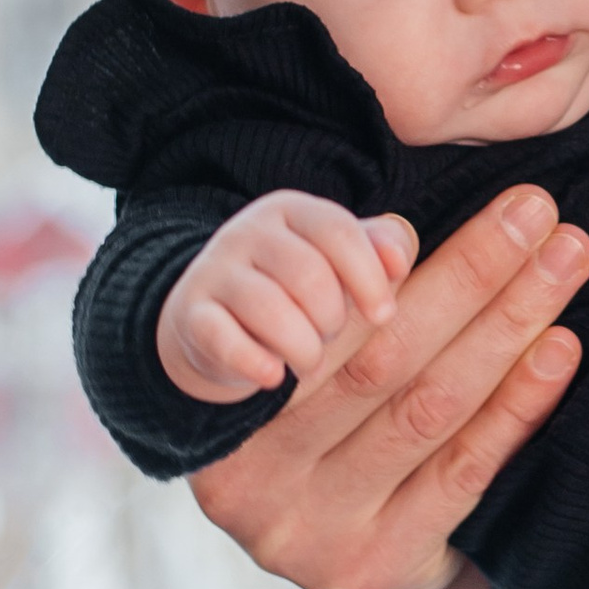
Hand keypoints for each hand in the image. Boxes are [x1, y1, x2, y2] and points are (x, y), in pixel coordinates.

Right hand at [157, 191, 417, 403]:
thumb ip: (381, 247)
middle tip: (327, 333)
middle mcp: (247, 231)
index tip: (383, 315)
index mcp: (292, 210)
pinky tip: (273, 377)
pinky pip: (223, 338)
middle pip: (308, 275)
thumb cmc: (299, 290)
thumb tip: (399, 259)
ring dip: (303, 347)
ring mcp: (213, 271)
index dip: (368, 277)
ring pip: (270, 309)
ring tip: (306, 358)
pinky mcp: (189, 314)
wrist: (217, 320)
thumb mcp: (342, 261)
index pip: (338, 231)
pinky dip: (255, 363)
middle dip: (331, 318)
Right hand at [189, 185, 588, 588]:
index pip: (341, 317)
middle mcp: (253, 477)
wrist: (337, 557)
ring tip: (566, 266)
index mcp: (227, 405)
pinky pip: (459, 473)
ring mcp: (308, 531)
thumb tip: (397, 241)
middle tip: (550, 222)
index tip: (512, 209)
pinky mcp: (366, 571)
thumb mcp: (316, 351)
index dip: (430, 260)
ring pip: (428, 409)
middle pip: (387, 358)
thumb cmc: (328, 424)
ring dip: (507, 329)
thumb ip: (345, 292)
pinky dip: (514, 406)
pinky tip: (557, 351)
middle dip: (478, 281)